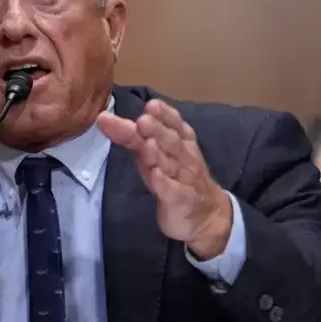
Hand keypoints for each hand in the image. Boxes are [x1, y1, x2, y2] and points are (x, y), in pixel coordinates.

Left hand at [97, 99, 231, 258]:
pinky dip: (165, 183)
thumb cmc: (177, 179)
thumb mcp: (157, 155)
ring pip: (171, 164)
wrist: (207, 216)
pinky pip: (173, 191)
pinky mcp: (181, 201)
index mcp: (181, 143)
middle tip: (143, 120)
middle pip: (170, 141)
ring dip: (158, 153)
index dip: (165, 115)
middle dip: (157, 130)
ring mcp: (184, 180)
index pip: (176, 125)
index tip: (152, 105)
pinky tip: (156, 175)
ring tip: (146, 143)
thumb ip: (138, 138)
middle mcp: (184, 158)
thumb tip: (113, 119)